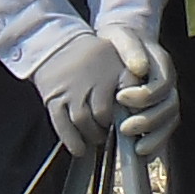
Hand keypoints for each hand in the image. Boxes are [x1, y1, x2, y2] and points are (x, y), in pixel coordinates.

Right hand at [34, 30, 125, 154]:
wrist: (58, 45)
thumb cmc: (94, 57)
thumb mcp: (119, 60)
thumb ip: (132, 81)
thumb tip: (141, 108)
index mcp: (112, 68)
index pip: (128, 98)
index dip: (131, 115)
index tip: (132, 123)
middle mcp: (91, 77)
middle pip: (103, 113)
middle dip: (109, 127)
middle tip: (113, 134)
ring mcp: (70, 88)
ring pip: (83, 121)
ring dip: (91, 135)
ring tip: (98, 137)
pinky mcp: (53, 98)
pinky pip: (62, 124)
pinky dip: (72, 140)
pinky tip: (80, 148)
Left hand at [106, 24, 178, 160]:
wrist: (118, 45)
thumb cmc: (118, 41)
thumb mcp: (120, 36)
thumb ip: (130, 48)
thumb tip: (140, 69)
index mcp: (161, 64)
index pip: (162, 84)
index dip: (145, 95)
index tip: (120, 97)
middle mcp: (168, 83)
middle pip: (170, 106)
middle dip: (149, 121)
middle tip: (124, 127)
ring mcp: (164, 99)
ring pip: (170, 121)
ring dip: (155, 137)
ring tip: (135, 147)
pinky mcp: (158, 112)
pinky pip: (164, 132)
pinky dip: (156, 145)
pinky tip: (142, 154)